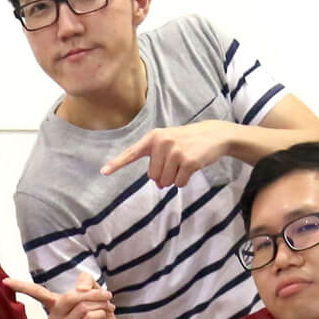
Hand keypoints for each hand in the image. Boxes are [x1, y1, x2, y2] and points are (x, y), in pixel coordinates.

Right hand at [5, 273, 119, 318]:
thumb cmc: (97, 316)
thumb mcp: (93, 293)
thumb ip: (86, 282)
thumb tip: (81, 289)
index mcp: (55, 305)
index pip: (37, 294)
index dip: (21, 286)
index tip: (5, 281)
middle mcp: (54, 318)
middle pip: (72, 297)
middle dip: (94, 294)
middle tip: (107, 295)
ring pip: (84, 306)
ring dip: (101, 305)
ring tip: (107, 309)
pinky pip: (91, 316)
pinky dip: (103, 314)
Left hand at [102, 121, 231, 188]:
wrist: (214, 135)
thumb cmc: (187, 140)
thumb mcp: (167, 140)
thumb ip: (155, 157)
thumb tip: (156, 182)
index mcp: (153, 137)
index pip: (132, 153)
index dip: (117, 164)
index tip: (103, 171)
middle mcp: (162, 142)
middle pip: (152, 176)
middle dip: (164, 175)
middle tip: (176, 161)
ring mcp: (176, 151)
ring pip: (165, 181)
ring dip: (174, 178)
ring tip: (184, 163)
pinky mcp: (189, 161)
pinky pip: (179, 183)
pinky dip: (184, 180)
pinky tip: (191, 167)